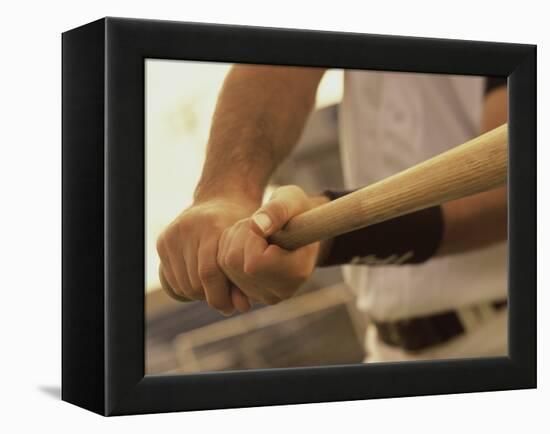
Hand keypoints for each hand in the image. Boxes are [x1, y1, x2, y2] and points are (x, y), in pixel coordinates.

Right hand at [156, 197, 257, 314]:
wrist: (223, 198)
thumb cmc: (243, 228)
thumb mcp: (251, 248)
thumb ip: (246, 276)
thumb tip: (242, 308)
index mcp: (212, 226)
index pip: (209, 273)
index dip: (221, 296)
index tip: (233, 307)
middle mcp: (188, 228)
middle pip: (194, 282)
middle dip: (212, 296)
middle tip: (226, 299)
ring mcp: (172, 234)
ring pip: (182, 284)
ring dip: (199, 294)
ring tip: (216, 289)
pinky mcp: (163, 241)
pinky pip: (172, 279)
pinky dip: (187, 287)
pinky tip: (202, 282)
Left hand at [217, 185, 320, 304]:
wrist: (302, 229)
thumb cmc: (297, 211)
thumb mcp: (292, 199)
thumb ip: (278, 209)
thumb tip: (256, 227)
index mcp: (298, 272)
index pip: (255, 262)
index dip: (253, 238)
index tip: (268, 225)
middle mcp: (281, 291)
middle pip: (235, 263)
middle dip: (240, 236)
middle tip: (260, 226)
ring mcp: (264, 296)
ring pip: (226, 266)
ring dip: (233, 241)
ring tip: (256, 233)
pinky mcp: (250, 294)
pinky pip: (222, 270)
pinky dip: (228, 250)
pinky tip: (247, 243)